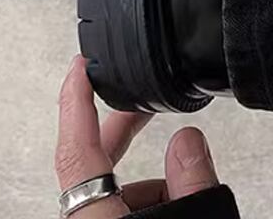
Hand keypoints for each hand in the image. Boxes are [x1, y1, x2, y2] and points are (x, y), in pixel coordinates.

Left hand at [56, 55, 218, 217]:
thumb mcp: (196, 217)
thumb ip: (193, 181)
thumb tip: (187, 139)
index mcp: (98, 217)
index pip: (76, 150)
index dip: (76, 102)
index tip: (79, 69)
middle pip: (92, 162)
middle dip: (123, 129)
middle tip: (141, 104)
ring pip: (111, 190)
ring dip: (147, 181)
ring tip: (185, 186)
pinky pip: (118, 207)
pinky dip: (146, 200)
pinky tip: (177, 202)